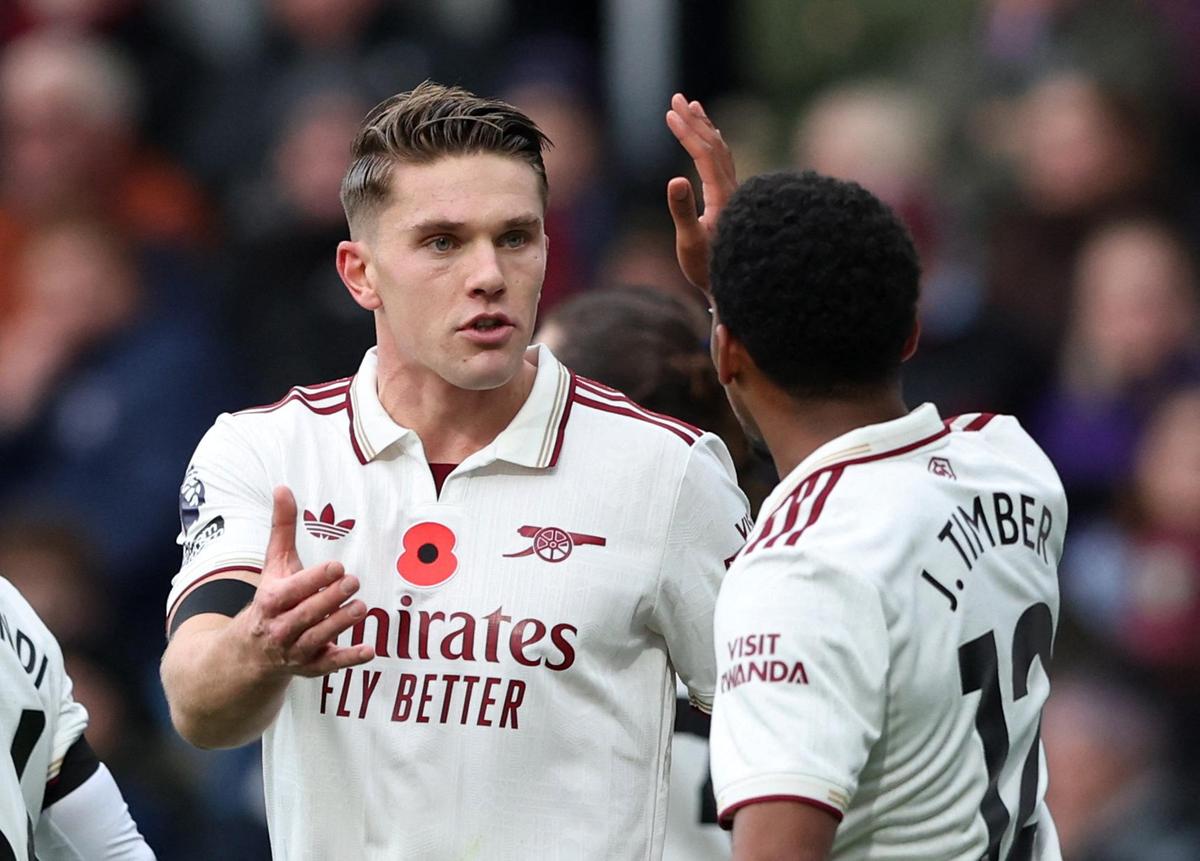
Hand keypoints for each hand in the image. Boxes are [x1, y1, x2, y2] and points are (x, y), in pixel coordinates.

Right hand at [237, 486, 374, 677]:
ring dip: (340, 624)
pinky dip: (349, 658)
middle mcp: (280, 628)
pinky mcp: (311, 666)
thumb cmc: (270, 599)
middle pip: (306, 614)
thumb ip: (282, 529)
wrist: (250, 652)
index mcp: (271, 601)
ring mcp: (295, 650)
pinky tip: (370, 649)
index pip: (292, 590)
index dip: (314, 579)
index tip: (337, 566)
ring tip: (362, 607)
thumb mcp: (273, 564)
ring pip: (318, 638)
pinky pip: (330, 665)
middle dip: (330, 598)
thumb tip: (283, 488)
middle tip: (354, 581)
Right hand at [665, 92, 736, 295]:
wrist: (736, 284)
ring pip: (722, 151)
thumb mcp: (690, 242)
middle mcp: (732, 190)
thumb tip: (675, 179)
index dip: (687, 132)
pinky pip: (724, 161)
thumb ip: (682, 211)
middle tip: (676, 99)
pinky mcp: (731, 199)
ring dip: (705, 127)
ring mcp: (734, 193)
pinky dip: (713, 143)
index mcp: (722, 196)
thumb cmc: (708, 268)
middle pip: (714, 145)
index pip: (704, 154)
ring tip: (692, 106)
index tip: (669, 114)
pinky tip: (708, 139)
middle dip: (694, 121)